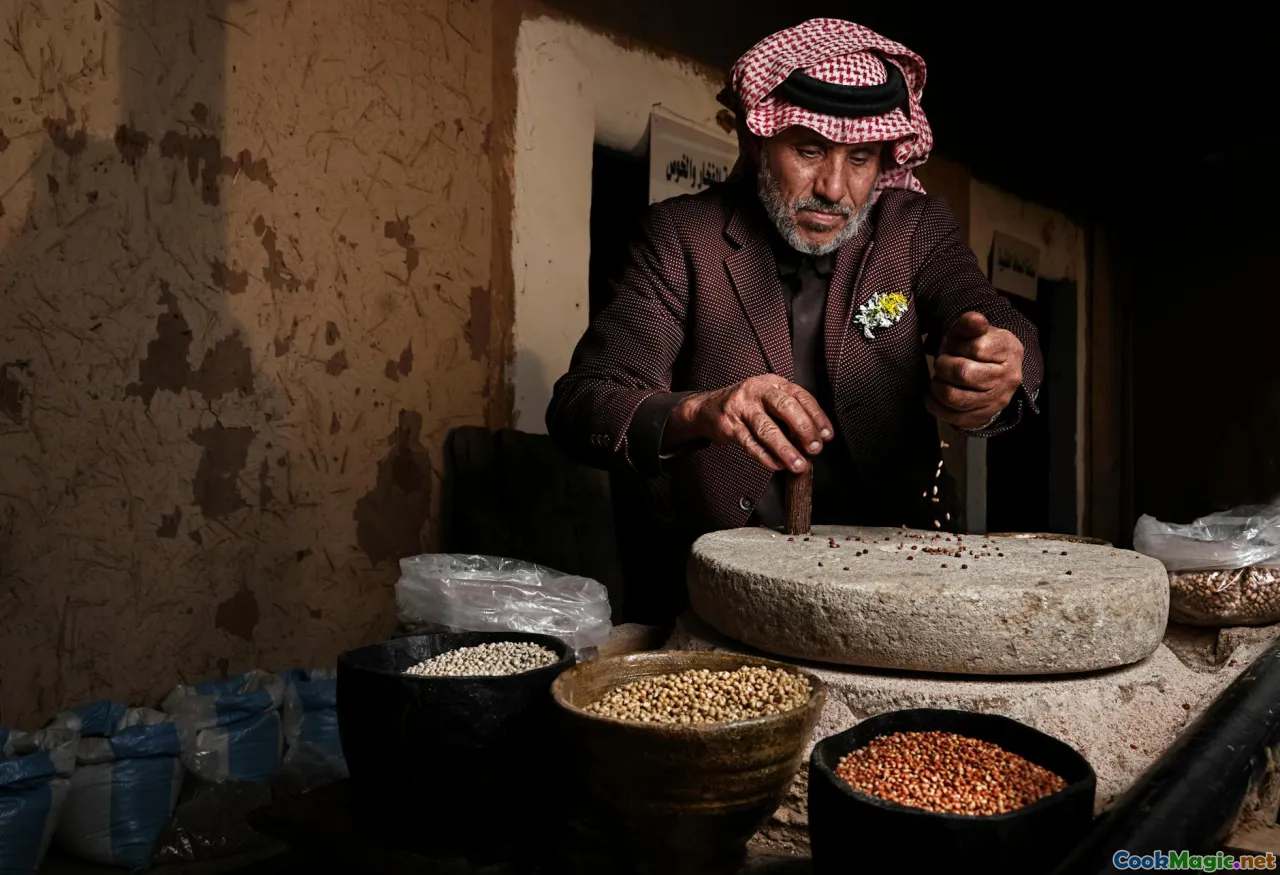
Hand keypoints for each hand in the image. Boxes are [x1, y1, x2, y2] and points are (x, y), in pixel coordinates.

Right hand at [665, 375, 833, 471]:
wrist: (707, 408)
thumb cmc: (746, 406)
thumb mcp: (768, 400)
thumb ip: (789, 415)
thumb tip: (813, 439)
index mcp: (773, 383)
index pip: (801, 396)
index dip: (817, 416)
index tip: (827, 435)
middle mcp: (757, 390)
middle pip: (785, 407)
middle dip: (803, 429)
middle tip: (815, 448)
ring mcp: (741, 407)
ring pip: (767, 428)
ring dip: (785, 449)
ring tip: (798, 464)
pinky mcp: (728, 425)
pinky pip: (749, 443)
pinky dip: (765, 456)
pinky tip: (776, 465)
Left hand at [925, 312, 1024, 429]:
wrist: (993, 370)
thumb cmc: (977, 348)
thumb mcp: (973, 331)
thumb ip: (970, 323)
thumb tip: (975, 320)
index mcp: (1008, 350)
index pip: (976, 348)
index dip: (956, 346)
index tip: (954, 346)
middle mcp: (1008, 378)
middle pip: (963, 373)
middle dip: (943, 366)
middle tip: (943, 363)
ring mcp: (997, 400)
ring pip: (955, 398)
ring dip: (938, 387)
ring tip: (939, 379)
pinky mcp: (984, 417)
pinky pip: (953, 418)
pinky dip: (935, 406)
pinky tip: (933, 396)